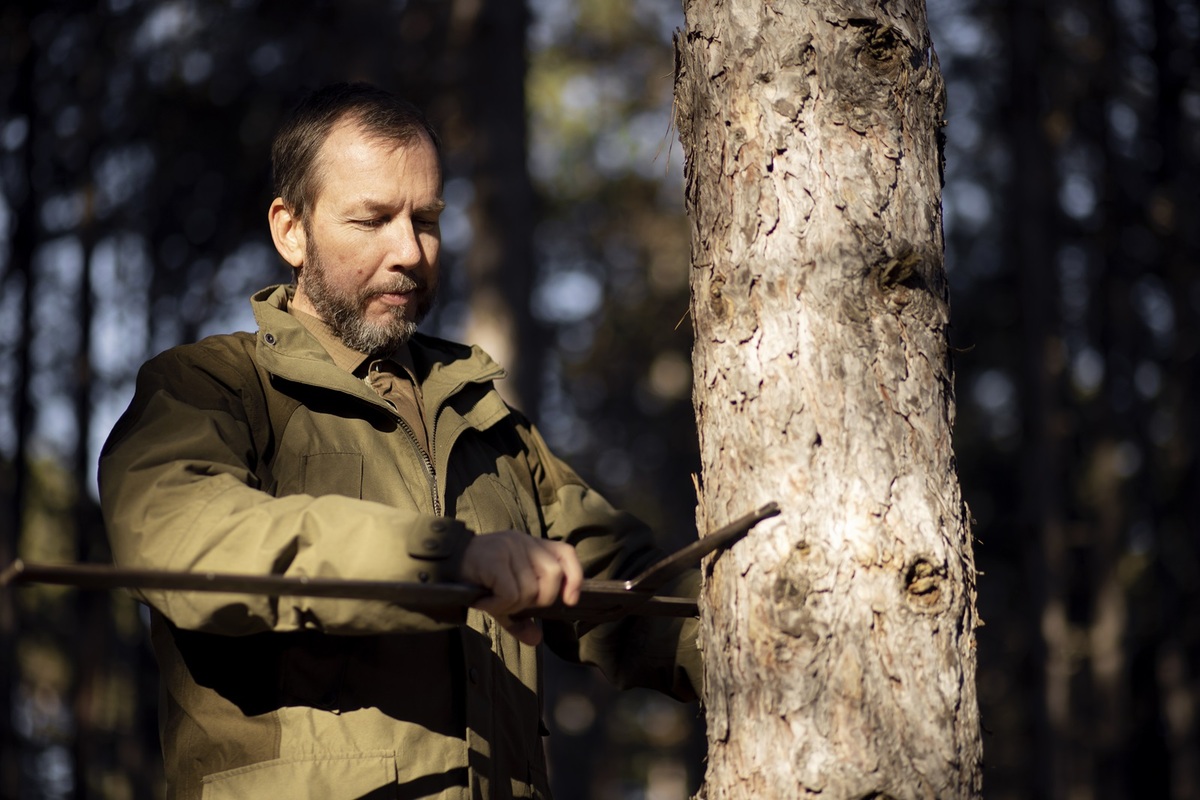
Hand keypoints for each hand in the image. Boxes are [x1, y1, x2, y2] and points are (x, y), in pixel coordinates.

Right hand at [458, 531, 582, 645]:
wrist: (441, 567)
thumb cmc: (476, 581)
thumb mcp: (502, 599)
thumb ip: (520, 618)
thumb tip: (536, 639)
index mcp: (531, 545)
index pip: (566, 553)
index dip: (575, 577)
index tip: (570, 600)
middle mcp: (522, 541)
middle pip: (553, 577)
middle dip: (537, 600)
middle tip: (511, 603)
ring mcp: (509, 547)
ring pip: (530, 590)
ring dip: (511, 606)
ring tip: (492, 601)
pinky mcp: (494, 557)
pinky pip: (511, 594)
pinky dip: (498, 605)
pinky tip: (483, 601)